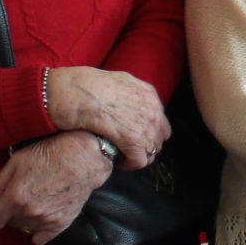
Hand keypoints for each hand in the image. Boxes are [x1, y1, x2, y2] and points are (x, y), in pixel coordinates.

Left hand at [0, 131, 113, 244]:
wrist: (83, 159)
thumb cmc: (49, 154)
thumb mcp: (17, 159)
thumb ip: (0, 183)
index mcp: (15, 197)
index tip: (2, 205)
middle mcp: (29, 213)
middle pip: (11, 224)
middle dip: (12, 212)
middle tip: (25, 194)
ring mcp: (45, 221)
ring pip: (25, 229)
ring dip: (26, 219)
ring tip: (37, 201)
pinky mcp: (60, 225)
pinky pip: (40, 239)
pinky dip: (38, 230)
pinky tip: (43, 216)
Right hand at [44, 67, 166, 166]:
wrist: (86, 94)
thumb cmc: (94, 86)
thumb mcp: (119, 80)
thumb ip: (130, 90)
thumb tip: (128, 96)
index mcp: (149, 95)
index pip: (159, 119)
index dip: (149, 129)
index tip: (136, 134)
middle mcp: (153, 112)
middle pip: (160, 137)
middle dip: (147, 143)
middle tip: (131, 147)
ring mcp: (147, 128)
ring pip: (151, 151)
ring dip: (138, 155)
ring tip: (123, 156)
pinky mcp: (136, 143)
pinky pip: (139, 161)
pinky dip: (128, 164)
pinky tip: (117, 161)